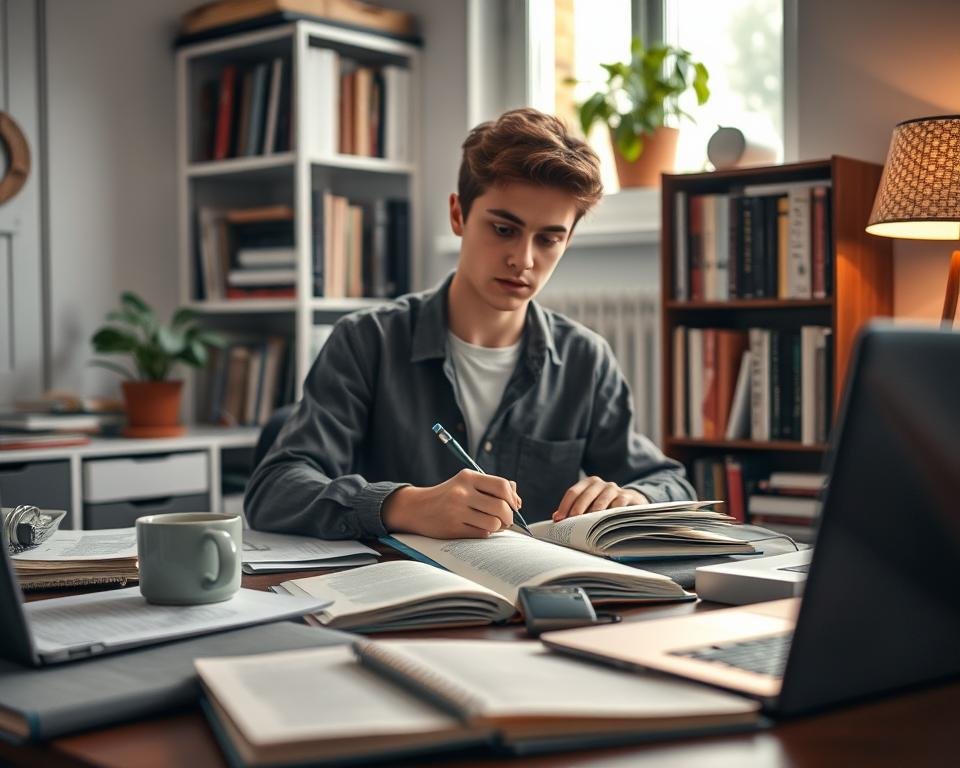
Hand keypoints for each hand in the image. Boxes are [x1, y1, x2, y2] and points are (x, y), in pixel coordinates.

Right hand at [382, 469, 521, 538]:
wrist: (417, 508)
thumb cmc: (448, 495)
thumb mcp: (466, 483)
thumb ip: (492, 486)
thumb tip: (517, 498)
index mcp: (468, 477)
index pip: (502, 486)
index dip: (513, 498)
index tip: (515, 505)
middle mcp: (462, 492)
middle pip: (501, 506)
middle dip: (509, 516)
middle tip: (506, 519)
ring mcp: (457, 511)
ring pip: (494, 523)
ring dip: (498, 527)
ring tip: (492, 524)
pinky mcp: (453, 528)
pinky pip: (482, 533)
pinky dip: (485, 533)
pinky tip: (477, 528)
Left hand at [552, 477, 646, 521]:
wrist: (630, 502)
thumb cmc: (603, 506)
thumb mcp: (589, 504)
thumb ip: (574, 509)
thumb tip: (556, 518)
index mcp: (588, 483)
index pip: (573, 492)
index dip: (564, 506)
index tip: (559, 519)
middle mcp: (601, 484)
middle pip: (586, 495)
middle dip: (577, 508)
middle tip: (572, 521)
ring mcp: (614, 489)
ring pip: (602, 499)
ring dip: (594, 511)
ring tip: (589, 522)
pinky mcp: (627, 496)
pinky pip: (619, 504)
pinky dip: (612, 512)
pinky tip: (607, 521)